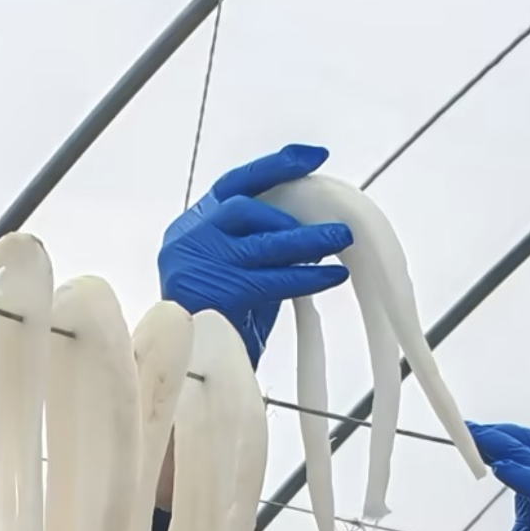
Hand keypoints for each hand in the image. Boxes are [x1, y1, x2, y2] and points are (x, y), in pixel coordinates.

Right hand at [158, 144, 353, 366]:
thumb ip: (262, 248)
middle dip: (294, 211)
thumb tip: (313, 230)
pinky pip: (270, 277)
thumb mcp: (237, 274)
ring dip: (307, 241)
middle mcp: (187, 239)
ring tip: (342, 242)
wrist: (192, 373)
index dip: (274, 166)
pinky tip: (331, 275)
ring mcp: (196, 263)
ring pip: (261, 242)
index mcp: (189, 229)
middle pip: (245, 207)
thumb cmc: (218, 323)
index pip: (233, 186)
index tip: (313, 157)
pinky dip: (306, 275)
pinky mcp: (215, 291)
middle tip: (337, 222)